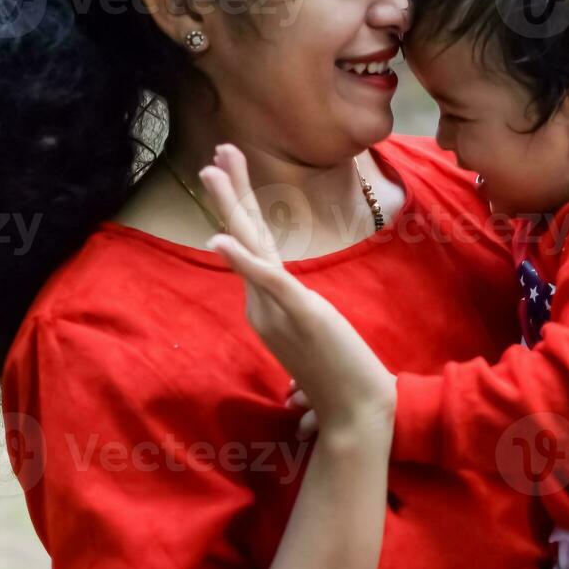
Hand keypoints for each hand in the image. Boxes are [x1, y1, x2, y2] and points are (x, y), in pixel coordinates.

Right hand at [199, 145, 396, 446]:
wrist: (357, 415)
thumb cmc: (341, 380)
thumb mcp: (316, 340)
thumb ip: (299, 320)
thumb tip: (291, 312)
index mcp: (268, 305)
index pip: (252, 248)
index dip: (242, 210)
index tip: (233, 173)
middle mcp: (263, 305)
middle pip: (243, 239)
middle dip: (231, 194)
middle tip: (217, 153)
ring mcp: (276, 311)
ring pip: (249, 249)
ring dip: (230, 207)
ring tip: (212, 170)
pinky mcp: (298, 315)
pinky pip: (266, 281)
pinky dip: (243, 260)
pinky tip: (221, 239)